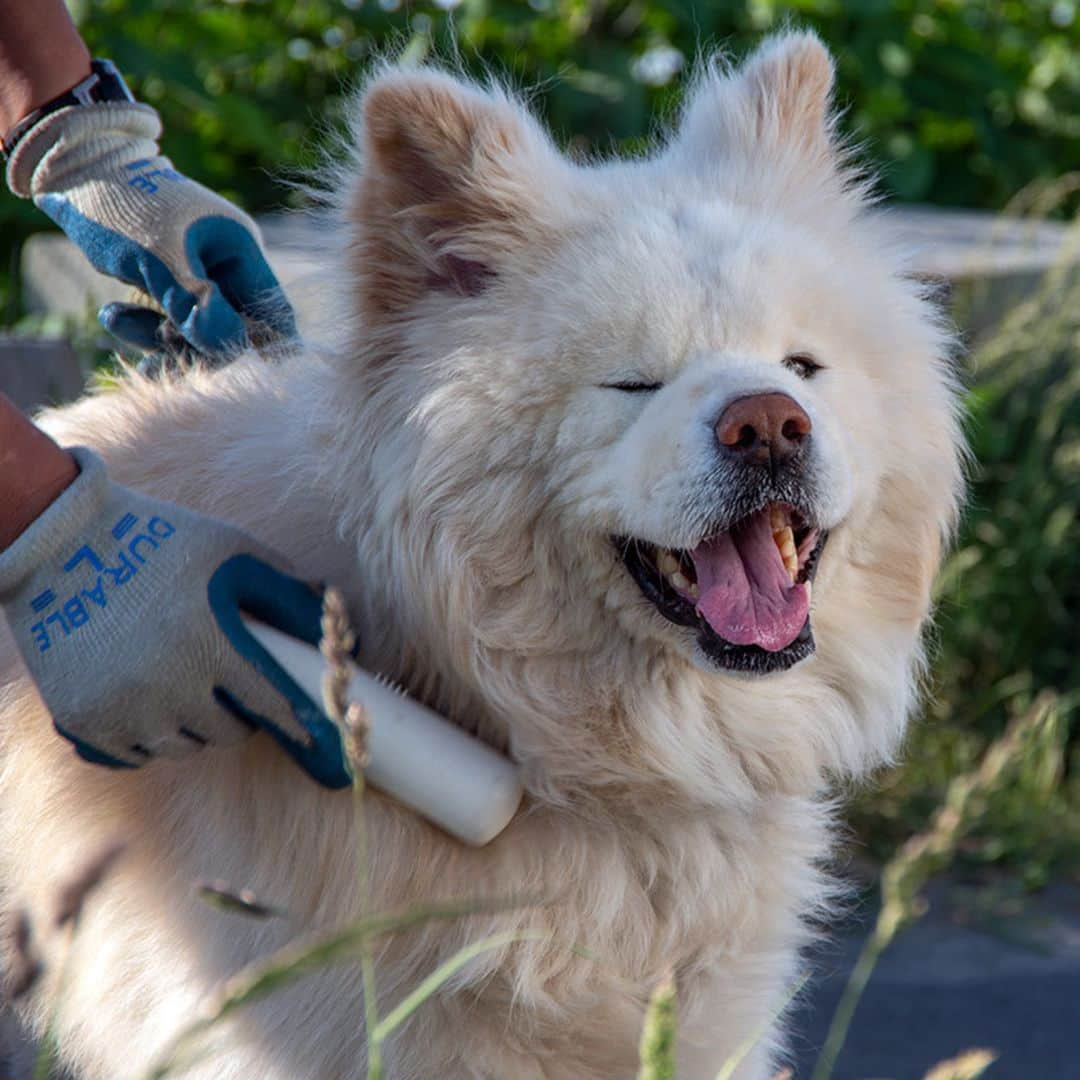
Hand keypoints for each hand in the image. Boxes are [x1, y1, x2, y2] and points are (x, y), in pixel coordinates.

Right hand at [0, 448, 348, 788]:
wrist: (64, 543)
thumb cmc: (164, 543)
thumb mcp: (235, 551)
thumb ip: (286, 591)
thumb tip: (337, 621)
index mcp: (212, 642)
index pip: (271, 702)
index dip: (296, 721)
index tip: (313, 737)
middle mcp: (169, 684)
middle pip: (225, 733)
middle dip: (238, 717)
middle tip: (230, 693)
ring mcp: (123, 707)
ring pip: (180, 747)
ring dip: (193, 728)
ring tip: (187, 693)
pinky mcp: (84, 720)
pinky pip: (133, 754)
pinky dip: (147, 737)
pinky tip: (148, 704)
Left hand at [5, 100, 296, 367]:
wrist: (73, 170)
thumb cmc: (123, 207)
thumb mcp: (159, 257)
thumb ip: (196, 305)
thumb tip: (233, 348)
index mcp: (241, 252)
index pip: (273, 316)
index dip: (264, 351)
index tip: (240, 378)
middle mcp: (227, 268)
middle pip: (233, 333)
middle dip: (196, 351)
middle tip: (156, 364)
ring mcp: (199, 278)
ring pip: (196, 334)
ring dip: (158, 339)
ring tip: (114, 320)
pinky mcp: (169, 287)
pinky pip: (168, 324)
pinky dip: (142, 327)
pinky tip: (111, 314)